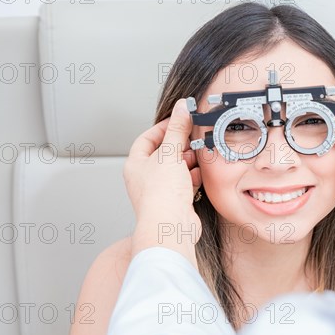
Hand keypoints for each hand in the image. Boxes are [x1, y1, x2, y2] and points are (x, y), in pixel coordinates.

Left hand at [123, 99, 201, 263]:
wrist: (170, 227)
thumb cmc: (161, 196)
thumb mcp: (170, 154)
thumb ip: (178, 129)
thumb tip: (182, 108)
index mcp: (135, 164)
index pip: (147, 138)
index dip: (163, 127)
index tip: (179, 120)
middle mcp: (144, 178)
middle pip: (163, 153)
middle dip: (179, 145)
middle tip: (192, 137)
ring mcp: (159, 191)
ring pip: (175, 169)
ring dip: (187, 162)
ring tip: (197, 155)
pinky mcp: (174, 201)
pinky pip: (184, 183)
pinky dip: (192, 177)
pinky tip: (199, 173)